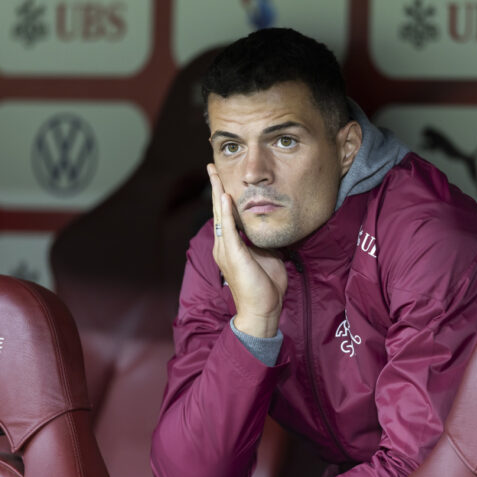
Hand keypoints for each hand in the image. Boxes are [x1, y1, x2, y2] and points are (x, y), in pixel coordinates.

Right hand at [207, 164, 287, 337]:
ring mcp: (225, 250)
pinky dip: (225, 211)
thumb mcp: (266, 256)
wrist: (262, 309)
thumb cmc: (265, 287)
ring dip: (217, 193)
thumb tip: (266, 228)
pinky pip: (227, 228)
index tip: (222, 179)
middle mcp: (223, 246)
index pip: (224, 216)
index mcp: (230, 247)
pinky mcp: (233, 254)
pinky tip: (224, 196)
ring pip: (220, 216)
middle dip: (215, 187)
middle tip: (211, 167)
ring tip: (215, 174)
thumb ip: (261, 241)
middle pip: (217, 211)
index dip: (222, 197)